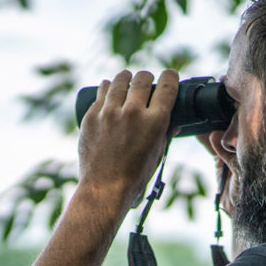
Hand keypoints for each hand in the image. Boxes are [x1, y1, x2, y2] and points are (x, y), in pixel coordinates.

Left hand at [76, 69, 178, 210]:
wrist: (104, 188)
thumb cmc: (135, 176)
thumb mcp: (158, 154)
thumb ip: (166, 133)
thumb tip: (174, 120)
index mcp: (155, 121)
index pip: (167, 86)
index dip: (170, 77)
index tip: (169, 76)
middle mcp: (132, 112)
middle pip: (142, 78)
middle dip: (147, 77)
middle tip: (146, 81)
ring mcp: (110, 112)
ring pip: (120, 80)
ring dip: (126, 78)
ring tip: (127, 80)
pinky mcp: (92, 116)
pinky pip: (102, 92)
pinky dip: (108, 88)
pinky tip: (110, 89)